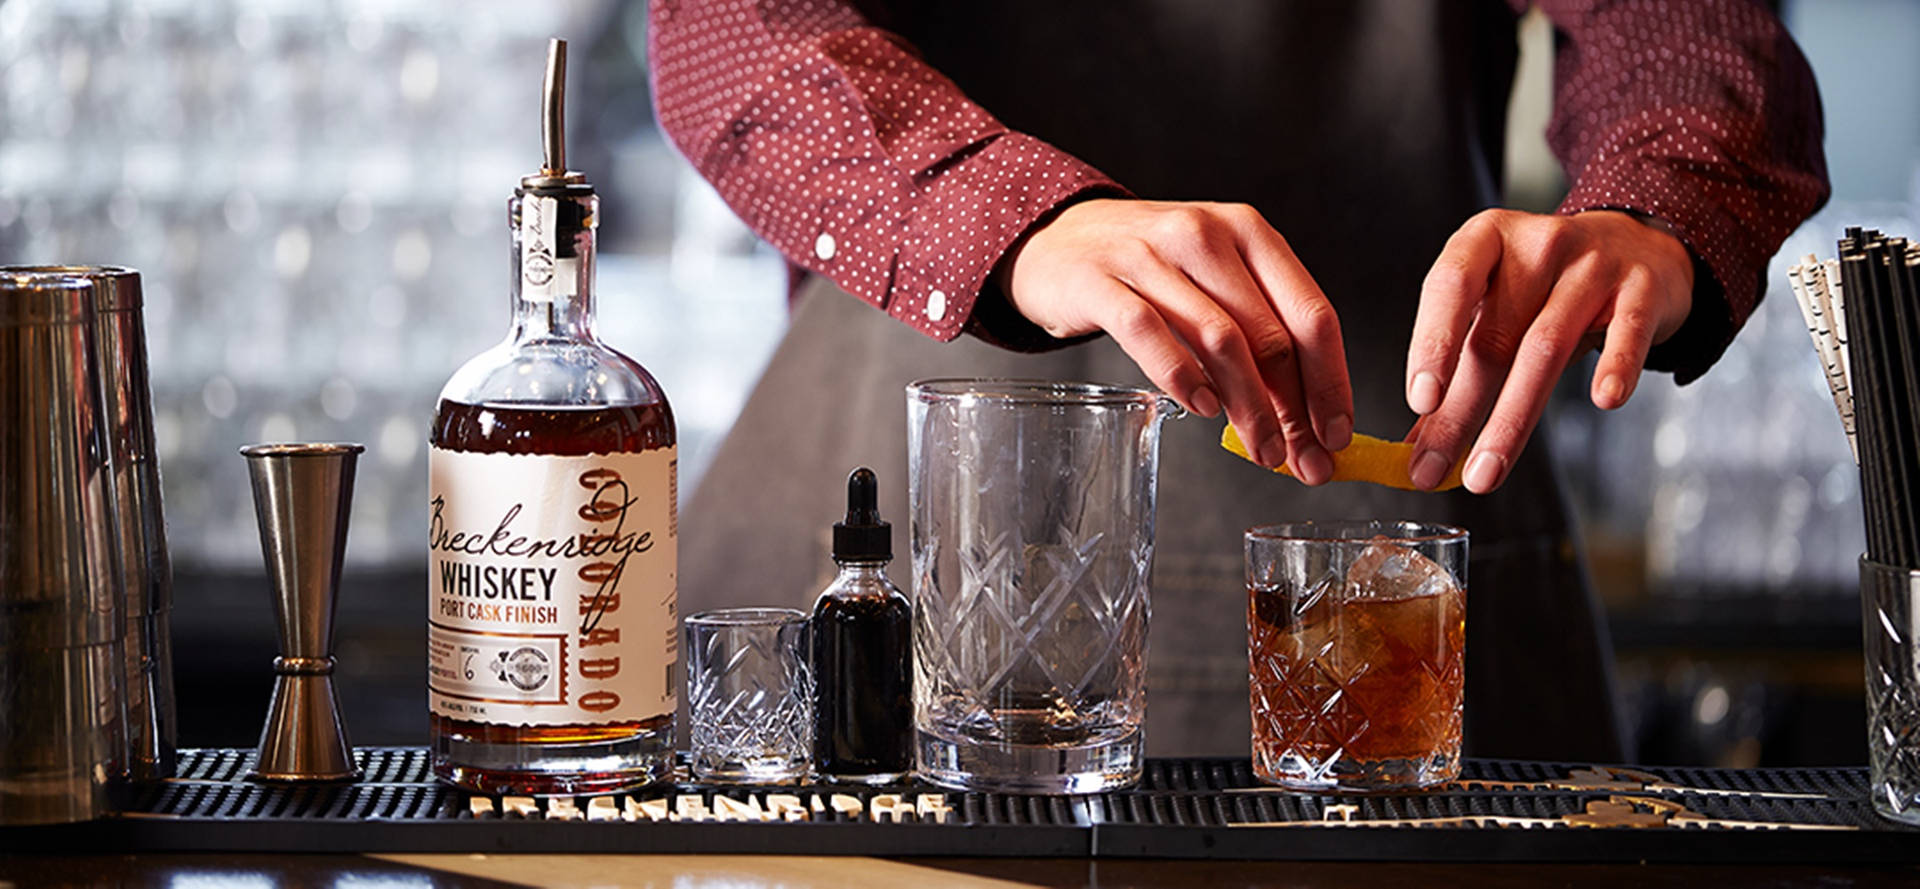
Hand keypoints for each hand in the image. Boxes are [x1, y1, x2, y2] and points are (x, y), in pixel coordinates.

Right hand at [1001, 199, 1353, 483]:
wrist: (1059, 238)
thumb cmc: (1149, 268)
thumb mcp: (1215, 279)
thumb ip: (1258, 333)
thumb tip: (1306, 417)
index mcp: (1249, 233)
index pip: (1311, 314)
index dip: (1330, 381)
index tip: (1337, 433)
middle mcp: (1206, 236)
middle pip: (1270, 335)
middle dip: (1294, 409)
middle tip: (1302, 460)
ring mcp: (1151, 256)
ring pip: (1220, 340)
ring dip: (1249, 407)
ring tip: (1261, 450)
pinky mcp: (1101, 281)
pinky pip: (1150, 334)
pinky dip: (1181, 377)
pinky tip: (1200, 408)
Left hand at [1404, 209, 1694, 492]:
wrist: (1636, 243)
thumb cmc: (1548, 282)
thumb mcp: (1496, 304)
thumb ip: (1460, 364)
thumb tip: (1418, 441)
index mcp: (1487, 239)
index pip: (1450, 286)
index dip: (1432, 345)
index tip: (1420, 402)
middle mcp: (1539, 245)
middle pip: (1495, 336)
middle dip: (1460, 413)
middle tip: (1433, 467)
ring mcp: (1594, 264)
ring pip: (1547, 347)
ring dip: (1511, 419)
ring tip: (1485, 470)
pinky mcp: (1642, 290)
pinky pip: (1628, 332)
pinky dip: (1615, 365)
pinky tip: (1603, 400)